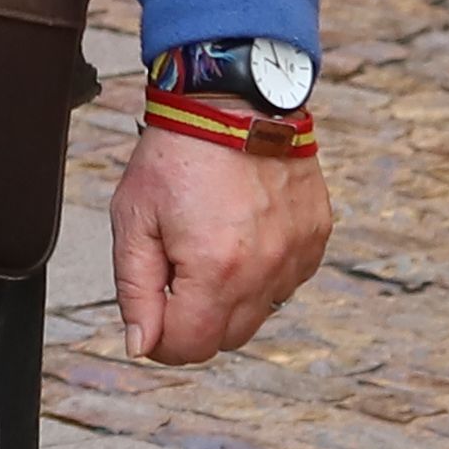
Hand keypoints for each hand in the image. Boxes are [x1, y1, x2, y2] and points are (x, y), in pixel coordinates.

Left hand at [113, 125, 332, 365]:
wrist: (234, 101)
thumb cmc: (177, 154)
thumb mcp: (133, 219)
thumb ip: (135, 291)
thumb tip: (142, 346)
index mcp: (216, 270)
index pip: (190, 347)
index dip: (161, 341)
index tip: (150, 316)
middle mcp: (266, 271)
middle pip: (226, 339)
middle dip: (195, 319)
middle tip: (175, 270)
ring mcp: (297, 256)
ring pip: (259, 313)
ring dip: (229, 297)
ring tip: (208, 244)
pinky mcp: (315, 239)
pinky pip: (285, 281)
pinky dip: (261, 272)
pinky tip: (240, 233)